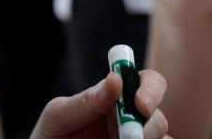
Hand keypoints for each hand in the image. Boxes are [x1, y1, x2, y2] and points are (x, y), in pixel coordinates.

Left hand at [31, 70, 170, 138]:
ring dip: (148, 138)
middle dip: (150, 123)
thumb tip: (115, 78)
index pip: (145, 80)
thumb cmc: (50, 134)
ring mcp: (135, 138)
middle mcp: (129, 118)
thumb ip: (86, 100)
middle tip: (130, 138)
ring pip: (161, 135)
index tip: (140, 104)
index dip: (150, 87)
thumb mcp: (59, 115)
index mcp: (112, 97)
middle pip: (157, 114)